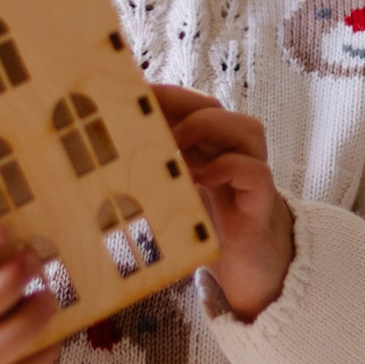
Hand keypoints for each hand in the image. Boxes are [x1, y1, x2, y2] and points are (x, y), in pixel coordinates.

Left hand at [153, 85, 294, 321]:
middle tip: (147, 115)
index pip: (191, 106)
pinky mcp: (261, 202)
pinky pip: (256, 172)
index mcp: (209, 149)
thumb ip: (153, 180)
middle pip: (215, 109)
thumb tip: (103, 168)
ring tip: (176, 143)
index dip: (166, 95)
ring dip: (209, 128)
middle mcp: (233, 153)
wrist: (249, 272)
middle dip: (181, 103)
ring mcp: (251, 174)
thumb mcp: (174, 199)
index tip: (135, 92)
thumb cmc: (208, 230)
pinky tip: (203, 177)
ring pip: (247, 128)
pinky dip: (231, 167)